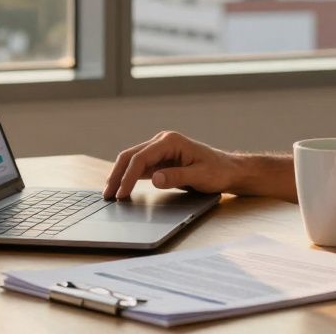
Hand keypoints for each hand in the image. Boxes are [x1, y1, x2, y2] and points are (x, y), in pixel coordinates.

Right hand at [102, 131, 238, 199]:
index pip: (141, 157)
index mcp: (170, 141)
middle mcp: (162, 142)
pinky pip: (139, 167)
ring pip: (132, 160)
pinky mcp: (160, 160)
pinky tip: (121, 188)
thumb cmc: (218, 171)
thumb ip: (177, 177)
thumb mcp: (200, 176)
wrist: (228, 170)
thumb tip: (154, 179)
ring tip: (109, 194)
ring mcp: (160, 150)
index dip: (128, 176)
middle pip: (131, 155)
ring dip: (120, 175)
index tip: (121, 194)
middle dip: (117, 174)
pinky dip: (128, 177)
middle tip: (107, 195)